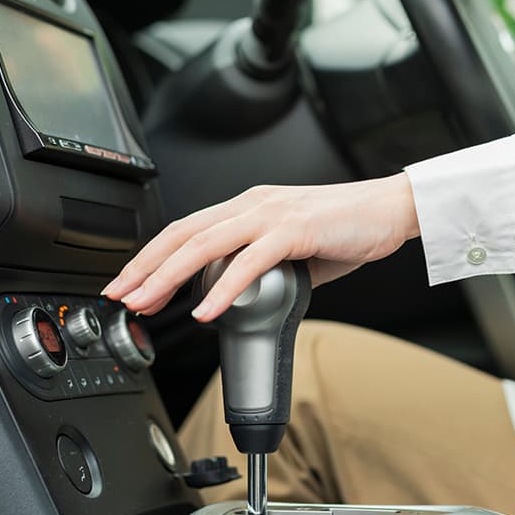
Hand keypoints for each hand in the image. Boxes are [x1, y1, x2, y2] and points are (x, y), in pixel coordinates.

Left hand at [102, 175, 420, 321]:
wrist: (393, 209)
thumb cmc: (351, 227)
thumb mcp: (296, 249)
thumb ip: (267, 268)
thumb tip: (246, 299)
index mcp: (250, 207)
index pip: (188, 229)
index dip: (153, 257)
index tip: (132, 284)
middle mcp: (254, 204)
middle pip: (183, 233)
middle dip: (145, 266)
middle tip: (121, 295)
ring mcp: (272, 214)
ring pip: (205, 244)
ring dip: (168, 276)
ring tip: (148, 303)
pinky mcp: (295, 229)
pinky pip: (249, 262)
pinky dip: (223, 288)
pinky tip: (207, 310)